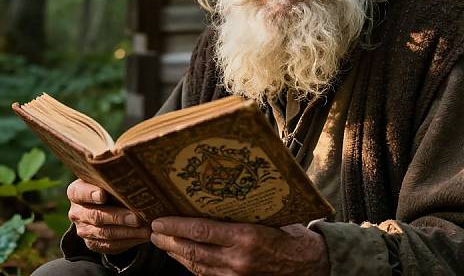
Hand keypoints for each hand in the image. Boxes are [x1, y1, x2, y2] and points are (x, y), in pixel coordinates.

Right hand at [67, 179, 150, 254]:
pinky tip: (142, 236)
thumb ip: (117, 175)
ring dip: (127, 232)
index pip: (79, 192)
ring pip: (105, 233)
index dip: (90, 194)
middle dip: (118, 217)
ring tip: (146, 229)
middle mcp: (77, 211)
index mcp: (76, 191)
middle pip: (96, 216)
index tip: (103, 195)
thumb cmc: (112, 184)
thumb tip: (139, 174)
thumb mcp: (110, 177)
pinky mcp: (93, 243)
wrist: (107, 203)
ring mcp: (83, 229)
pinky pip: (110, 246)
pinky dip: (128, 241)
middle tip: (137, 218)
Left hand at [150, 216, 328, 275]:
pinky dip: (193, 266)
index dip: (177, 227)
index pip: (202, 231)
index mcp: (246, 237)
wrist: (309, 264)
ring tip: (163, 243)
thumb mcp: (267, 216)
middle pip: (194, 251)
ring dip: (177, 254)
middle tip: (153, 232)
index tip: (159, 221)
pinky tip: (184, 258)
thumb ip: (242, 212)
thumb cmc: (290, 234)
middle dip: (169, 242)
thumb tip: (216, 196)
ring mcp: (237, 275)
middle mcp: (238, 259)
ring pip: (197, 266)